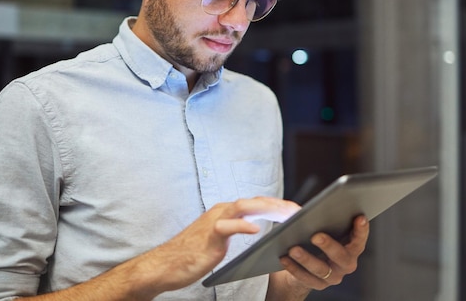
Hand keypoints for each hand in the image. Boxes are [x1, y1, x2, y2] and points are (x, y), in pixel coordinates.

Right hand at [133, 197, 300, 295]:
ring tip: (286, 214)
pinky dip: (243, 226)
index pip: (256, 203)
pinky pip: (228, 226)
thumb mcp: (219, 239)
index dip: (277, 205)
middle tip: (299, 210)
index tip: (296, 210)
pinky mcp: (209, 236)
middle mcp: (221, 211)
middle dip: (278, 204)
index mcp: (225, 212)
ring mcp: (214, 221)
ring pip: (244, 207)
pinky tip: (257, 230)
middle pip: (254, 201)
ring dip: (267, 208)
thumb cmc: (192, 254)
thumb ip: (236, 229)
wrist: (166, 264)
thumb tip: (257, 227)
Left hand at [277, 215, 368, 293]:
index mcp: (350, 248)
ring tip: (293, 249)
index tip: (359, 217)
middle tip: (316, 236)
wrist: (302, 268)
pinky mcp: (317, 284)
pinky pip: (305, 278)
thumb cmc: (313, 241)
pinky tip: (284, 258)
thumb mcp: (321, 229)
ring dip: (307, 258)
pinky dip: (294, 267)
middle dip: (329, 246)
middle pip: (342, 257)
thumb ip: (321, 221)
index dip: (361, 231)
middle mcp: (345, 264)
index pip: (359, 240)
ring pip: (321, 269)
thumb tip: (304, 210)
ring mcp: (332, 276)